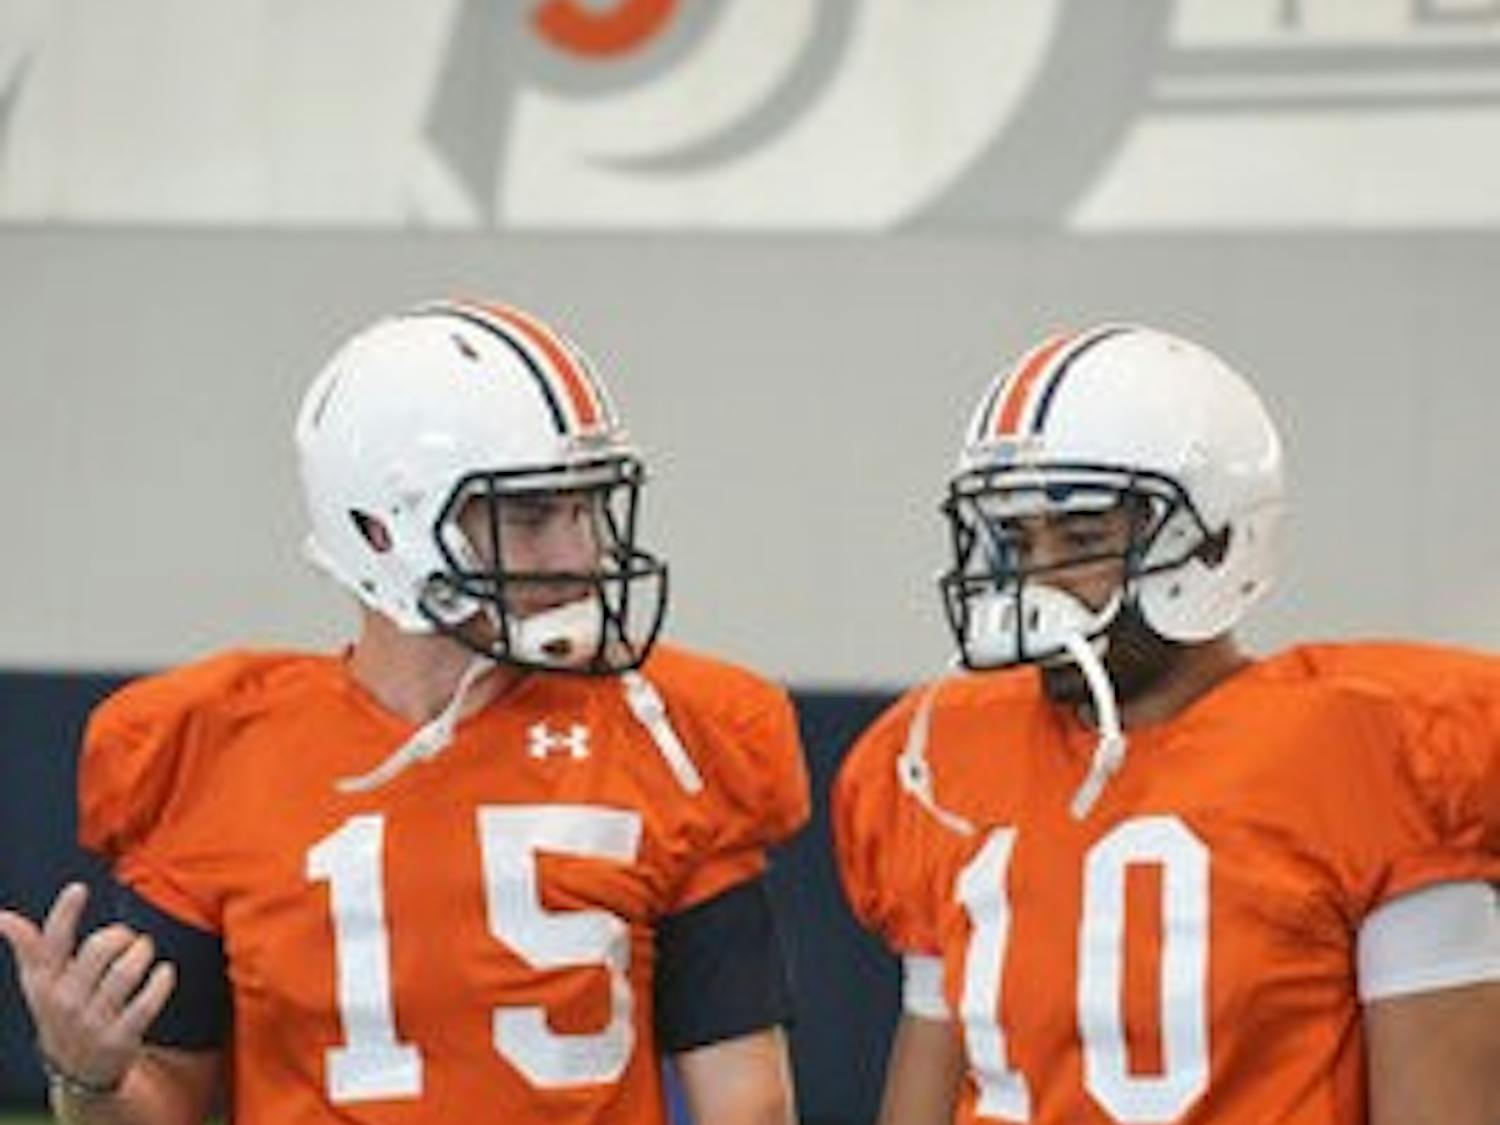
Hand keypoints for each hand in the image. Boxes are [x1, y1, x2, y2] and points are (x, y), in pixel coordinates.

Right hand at [0, 882, 175, 1089]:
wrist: (76, 1071)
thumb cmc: (61, 1010)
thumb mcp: (39, 984)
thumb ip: (28, 947)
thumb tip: (0, 916)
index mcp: (44, 983)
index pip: (51, 943)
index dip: (64, 913)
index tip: (79, 888)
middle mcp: (65, 1002)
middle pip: (98, 950)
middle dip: (120, 934)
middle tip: (128, 937)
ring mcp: (92, 1022)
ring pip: (125, 973)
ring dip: (142, 952)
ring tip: (144, 950)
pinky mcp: (119, 1039)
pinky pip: (146, 1003)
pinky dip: (161, 981)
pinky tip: (164, 972)